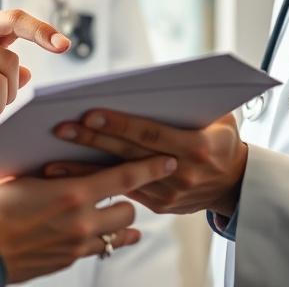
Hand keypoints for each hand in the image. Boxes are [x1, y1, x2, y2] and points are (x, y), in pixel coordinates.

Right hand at [0, 154, 177, 283]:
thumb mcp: (24, 178)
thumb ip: (56, 173)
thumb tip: (72, 163)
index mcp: (71, 193)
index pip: (124, 177)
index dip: (150, 167)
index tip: (167, 160)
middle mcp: (80, 222)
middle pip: (128, 208)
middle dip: (130, 196)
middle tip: (121, 184)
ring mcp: (75, 245)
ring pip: (118, 232)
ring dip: (118, 219)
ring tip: (109, 207)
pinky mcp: (67, 261)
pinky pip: (100, 249)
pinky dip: (105, 238)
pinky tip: (102, 231)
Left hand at [48, 111, 247, 216]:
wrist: (237, 183)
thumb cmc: (224, 139)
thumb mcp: (220, 117)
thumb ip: (192, 102)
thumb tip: (156, 82)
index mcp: (196, 147)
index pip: (149, 133)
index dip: (119, 124)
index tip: (90, 112)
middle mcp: (181, 174)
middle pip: (127, 154)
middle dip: (93, 140)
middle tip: (62, 129)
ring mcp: (168, 194)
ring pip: (119, 179)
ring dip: (84, 170)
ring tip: (51, 161)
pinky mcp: (159, 205)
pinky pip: (122, 192)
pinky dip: (95, 185)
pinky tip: (70, 178)